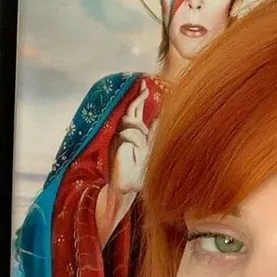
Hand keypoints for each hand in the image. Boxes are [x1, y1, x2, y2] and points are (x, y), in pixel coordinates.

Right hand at [109, 80, 154, 196]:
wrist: (126, 190)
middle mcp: (125, 135)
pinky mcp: (115, 148)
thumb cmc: (138, 174)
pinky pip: (123, 134)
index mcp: (134, 134)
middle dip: (137, 98)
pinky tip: (138, 145)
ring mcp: (118, 141)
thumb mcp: (150, 152)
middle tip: (145, 87)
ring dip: (138, 125)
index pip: (136, 111)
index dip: (140, 98)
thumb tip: (161, 119)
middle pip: (130, 110)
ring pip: (127, 121)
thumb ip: (154, 136)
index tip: (146, 86)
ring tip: (145, 136)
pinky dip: (133, 137)